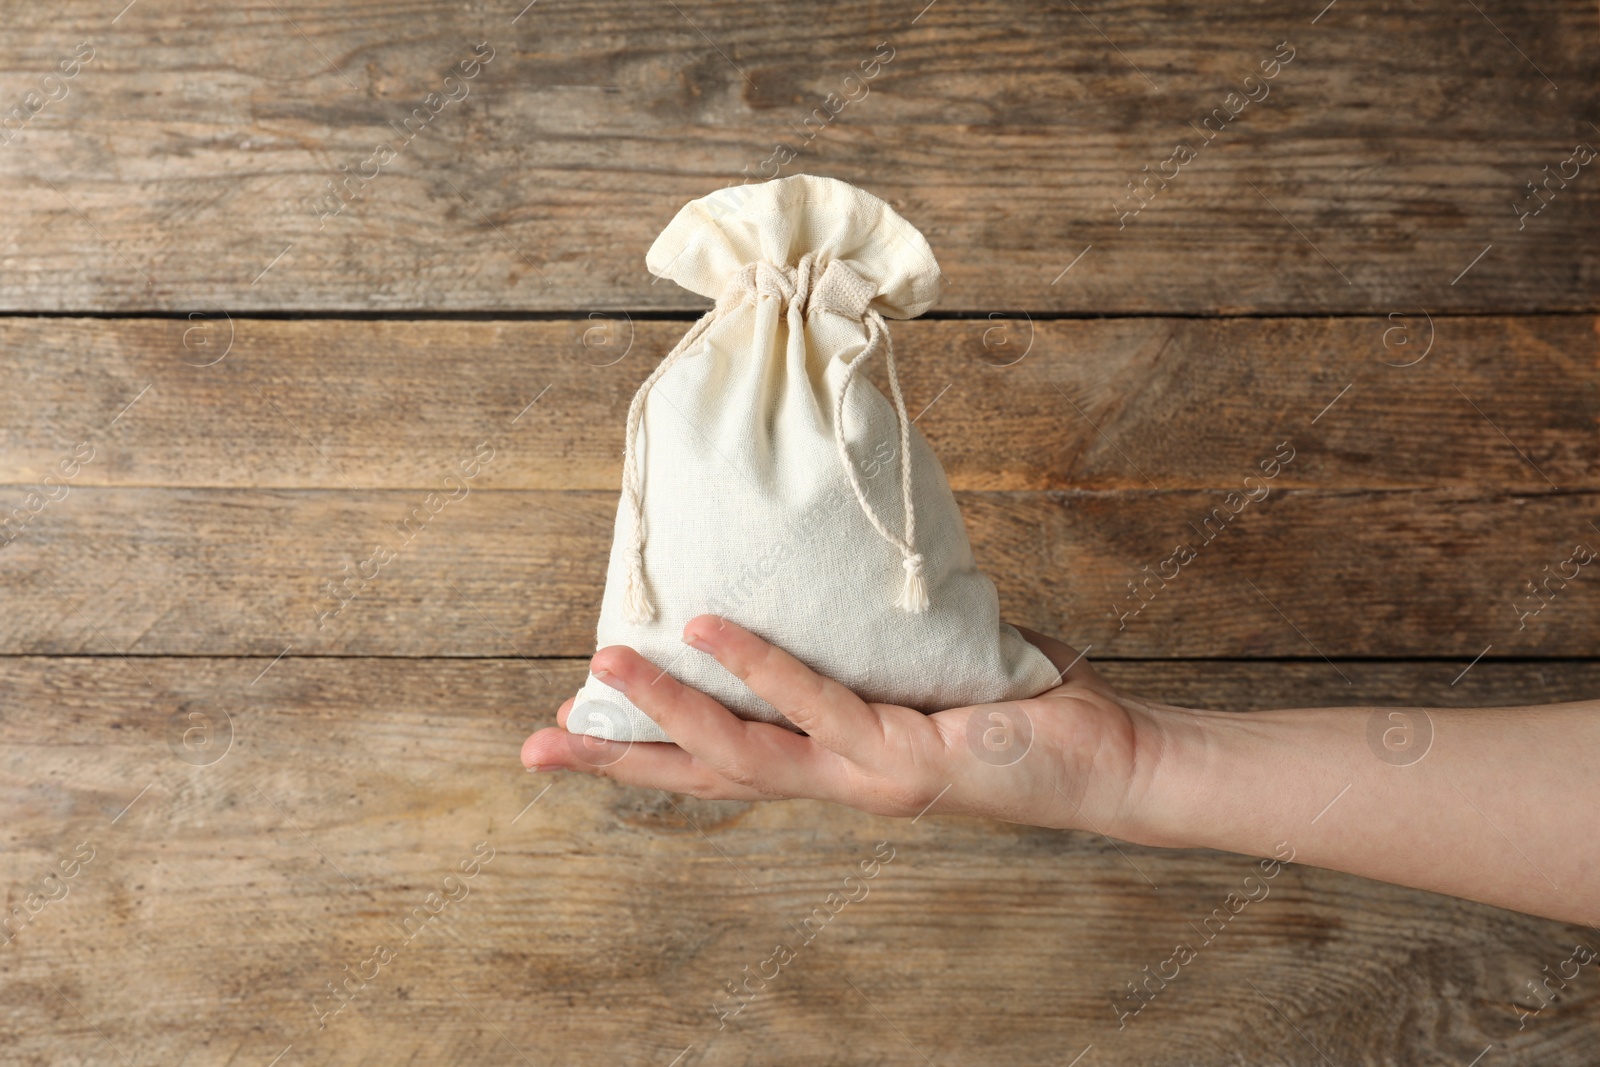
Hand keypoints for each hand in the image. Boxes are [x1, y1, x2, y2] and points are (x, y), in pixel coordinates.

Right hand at [519, 615, 1166, 837]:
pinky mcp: (906, 760)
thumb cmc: (1018, 708)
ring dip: (671, 709)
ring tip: (608, 659)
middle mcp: (836, 781)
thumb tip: (839, 561)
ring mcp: (866, 777)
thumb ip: (870, 635)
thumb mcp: (923, 667)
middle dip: (618, 761)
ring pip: (744, 752)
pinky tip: (713, 626)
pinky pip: (820, 706)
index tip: (570, 739)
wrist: (1106, 757)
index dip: (642, 756)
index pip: (719, 767)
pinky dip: (762, 669)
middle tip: (537, 743)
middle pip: (705, 778)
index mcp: (830, 763)